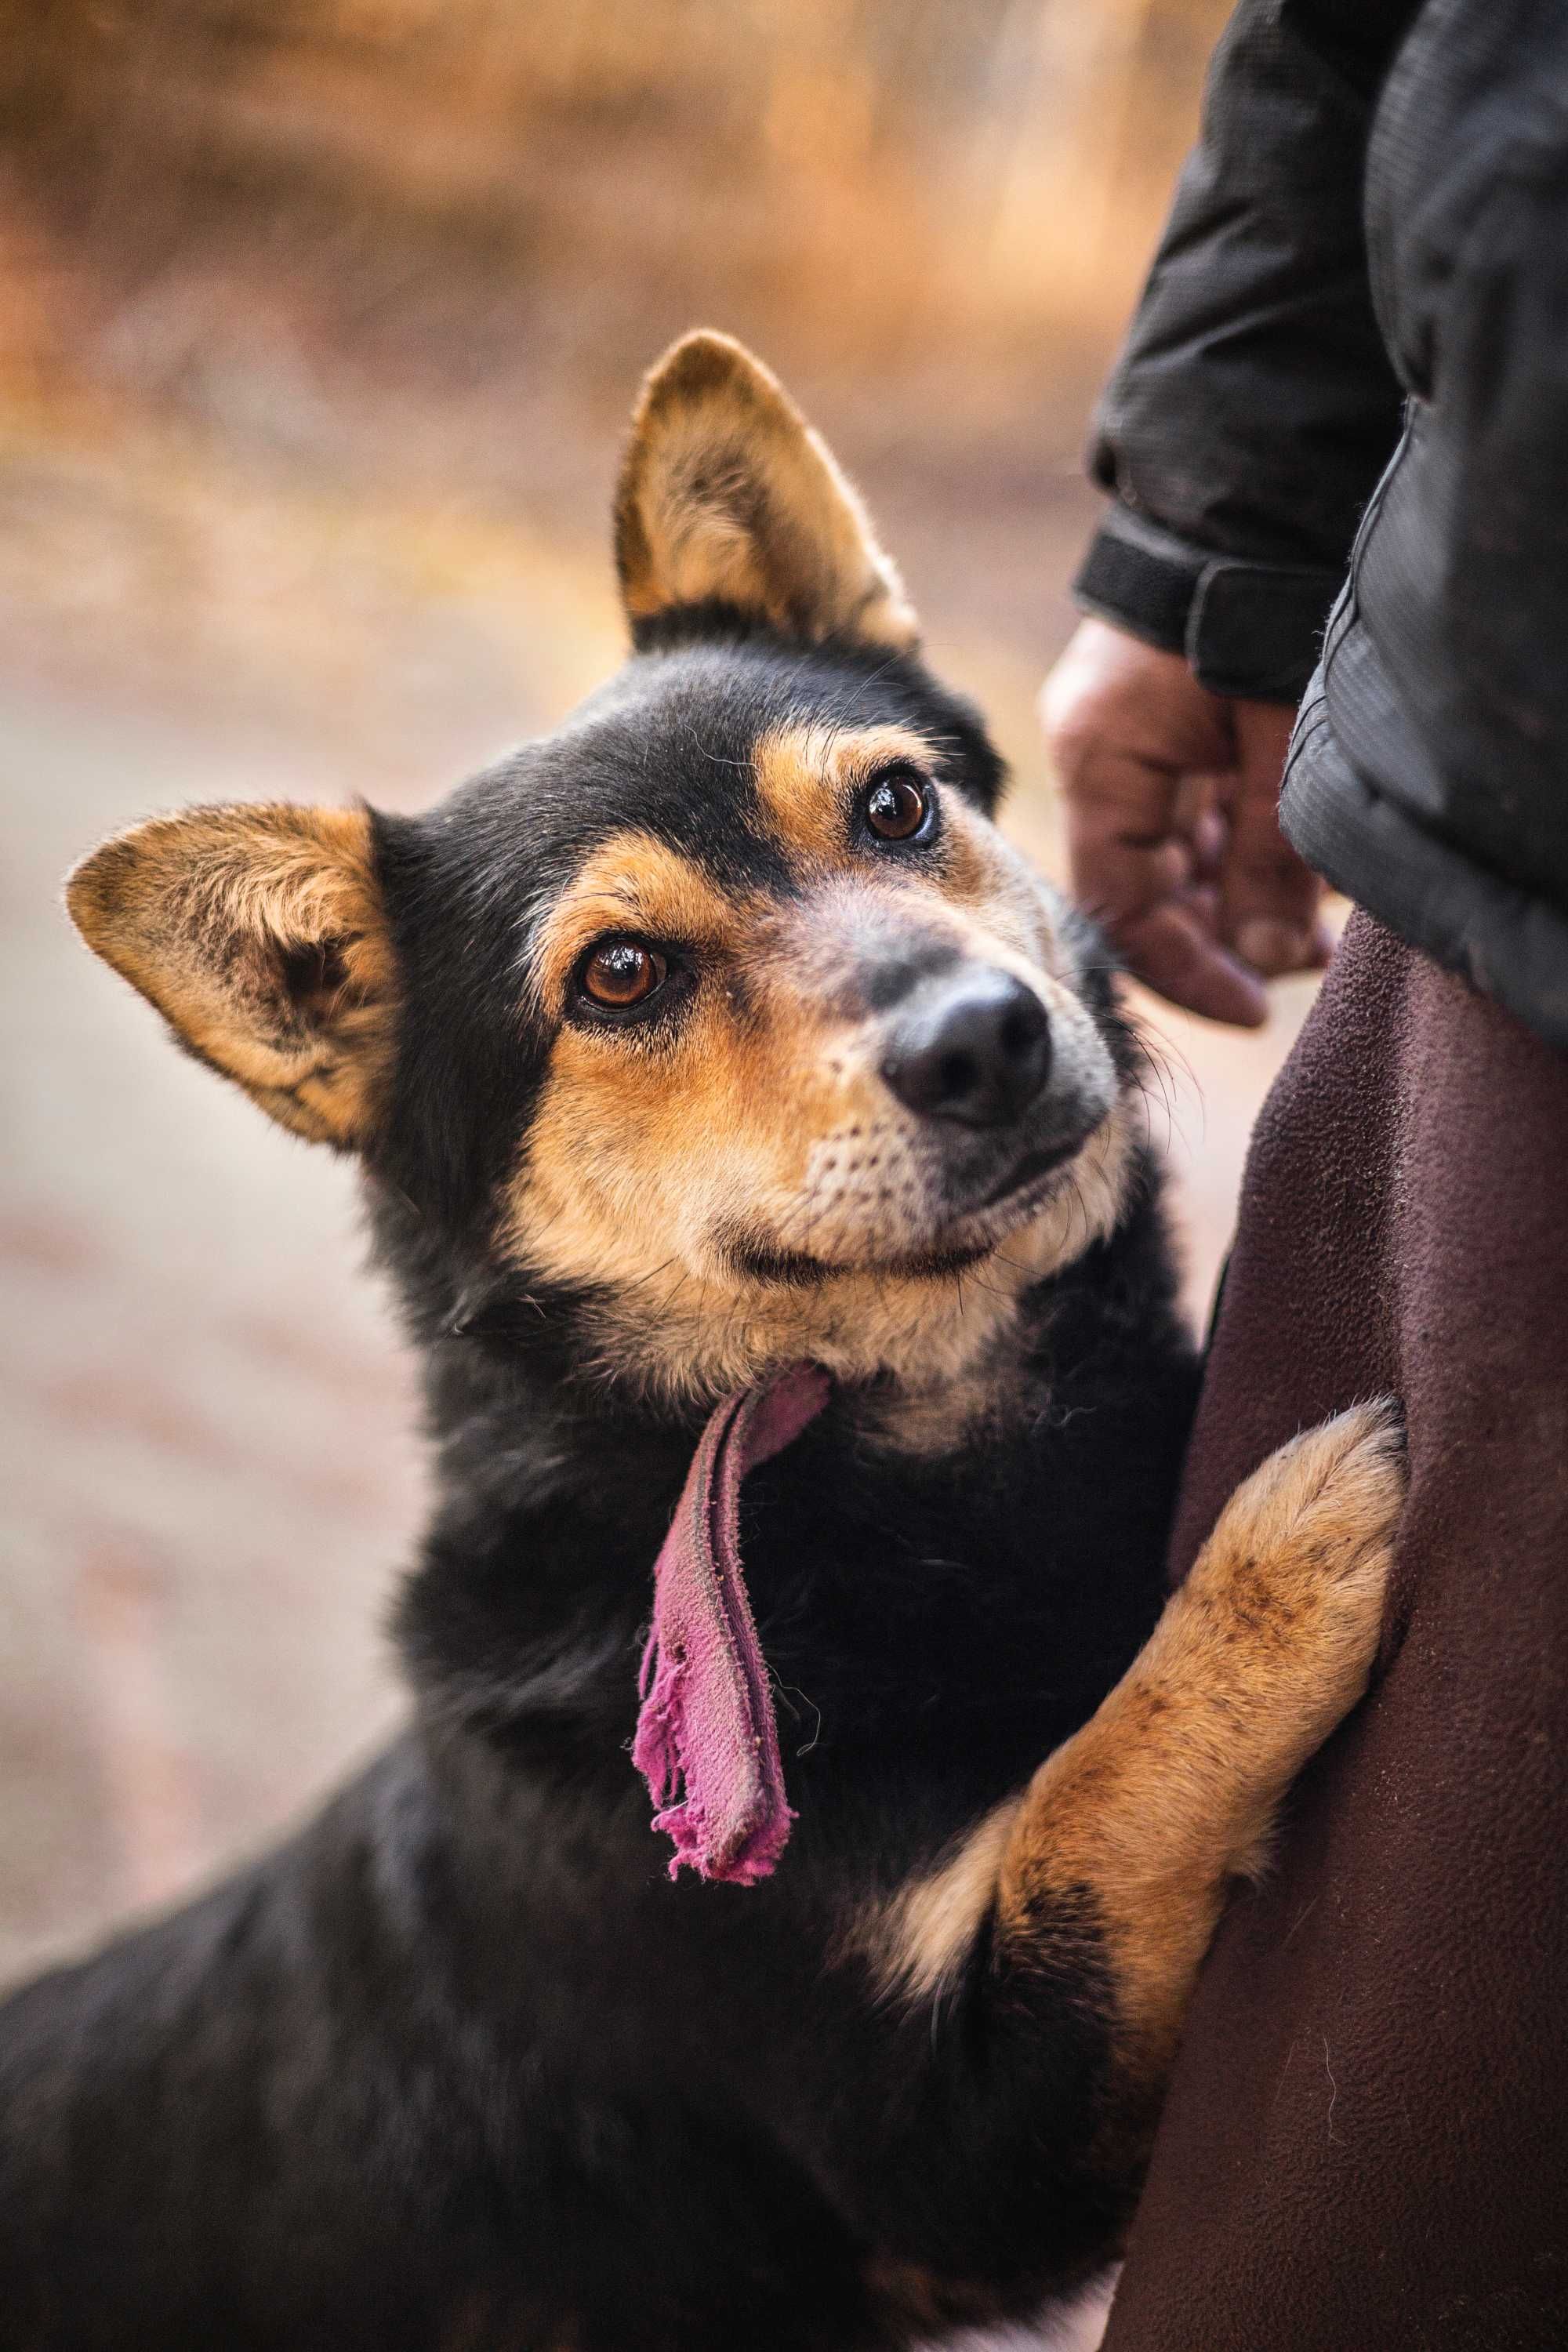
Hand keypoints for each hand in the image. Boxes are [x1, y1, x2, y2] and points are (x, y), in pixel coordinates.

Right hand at [1040, 618, 1329, 1025]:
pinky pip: (1192, 811)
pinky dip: (1239, 845)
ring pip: (1176, 853)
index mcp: (1102, 763)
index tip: (1252, 1007)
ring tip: (1319, 919)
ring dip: (1239, 893)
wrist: (1247, 489)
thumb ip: (1271, 856)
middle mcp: (1101, 758)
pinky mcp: (1165, 719)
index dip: (1183, 971)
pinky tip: (1294, 863)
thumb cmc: (1255, 603)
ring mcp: (1131, 737)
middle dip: (1225, 934)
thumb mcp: (1278, 742)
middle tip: (1309, 963)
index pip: (1121, 909)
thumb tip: (1272, 960)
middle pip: (1147, 888)